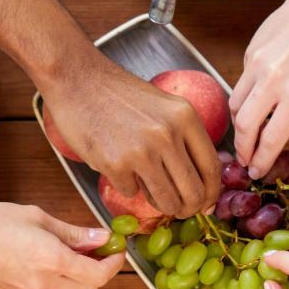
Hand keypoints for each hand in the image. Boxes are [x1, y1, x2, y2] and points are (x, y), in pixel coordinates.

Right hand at [0, 203, 124, 288]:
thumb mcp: (37, 217)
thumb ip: (72, 232)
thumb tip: (100, 237)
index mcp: (53, 261)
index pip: (98, 274)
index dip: (113, 263)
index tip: (117, 249)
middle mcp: (44, 283)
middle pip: (88, 287)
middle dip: (101, 270)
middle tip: (101, 249)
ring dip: (82, 276)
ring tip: (79, 251)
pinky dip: (63, 279)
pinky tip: (56, 258)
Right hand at [41, 62, 220, 217]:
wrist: (77, 79)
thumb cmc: (119, 95)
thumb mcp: (165, 107)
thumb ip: (184, 137)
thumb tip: (201, 180)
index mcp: (185, 117)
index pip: (212, 168)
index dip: (211, 194)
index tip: (206, 205)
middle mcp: (168, 135)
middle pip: (194, 191)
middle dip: (188, 208)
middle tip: (179, 209)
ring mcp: (142, 151)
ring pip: (166, 200)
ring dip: (161, 204)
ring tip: (150, 190)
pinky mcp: (115, 164)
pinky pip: (131, 192)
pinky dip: (127, 186)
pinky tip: (118, 165)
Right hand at [231, 0, 288, 178]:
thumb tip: (282, 134)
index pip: (270, 140)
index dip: (261, 160)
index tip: (257, 171)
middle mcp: (273, 84)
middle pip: (243, 127)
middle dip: (242, 148)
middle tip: (245, 159)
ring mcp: (257, 67)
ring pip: (234, 106)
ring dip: (238, 125)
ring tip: (246, 134)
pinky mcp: (249, 54)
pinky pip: (241, 84)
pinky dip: (245, 97)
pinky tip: (256, 99)